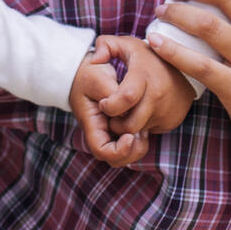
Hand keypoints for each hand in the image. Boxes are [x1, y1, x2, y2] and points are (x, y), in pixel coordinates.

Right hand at [67, 46, 147, 167]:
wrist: (86, 71)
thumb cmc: (90, 74)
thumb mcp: (98, 79)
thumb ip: (112, 94)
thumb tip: (126, 110)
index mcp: (92, 124)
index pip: (103, 151)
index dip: (119, 150)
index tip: (130, 135)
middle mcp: (101, 133)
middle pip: (117, 158)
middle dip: (133, 151)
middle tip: (142, 133)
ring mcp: (111, 132)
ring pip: (127, 153)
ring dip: (138, 146)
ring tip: (144, 129)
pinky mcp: (120, 127)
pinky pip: (132, 142)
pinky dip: (140, 137)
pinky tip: (145, 122)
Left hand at [91, 35, 196, 135]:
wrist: (182, 64)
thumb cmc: (146, 57)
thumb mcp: (126, 45)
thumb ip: (105, 45)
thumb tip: (95, 60)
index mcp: (144, 75)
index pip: (125, 98)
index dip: (109, 105)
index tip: (104, 103)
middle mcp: (158, 94)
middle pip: (130, 123)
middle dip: (116, 123)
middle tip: (113, 112)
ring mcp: (167, 109)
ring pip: (140, 129)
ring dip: (128, 126)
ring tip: (125, 112)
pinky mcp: (173, 119)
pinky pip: (151, 130)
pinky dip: (143, 125)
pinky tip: (141, 112)